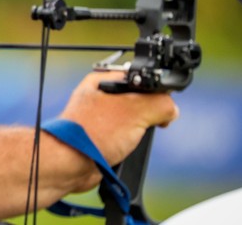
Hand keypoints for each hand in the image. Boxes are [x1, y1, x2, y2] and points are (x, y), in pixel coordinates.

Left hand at [57, 71, 178, 187]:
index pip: (142, 78)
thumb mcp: (135, 110)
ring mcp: (102, 117)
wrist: (70, 163)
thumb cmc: (93, 133)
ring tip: (132, 138)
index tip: (163, 106)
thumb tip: (171, 109)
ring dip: (141, 132)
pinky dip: (132, 143)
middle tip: (147, 124)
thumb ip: (160, 103)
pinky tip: (126, 148)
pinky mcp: (103, 136)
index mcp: (104, 80)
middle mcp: (101, 96)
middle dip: (150, 114)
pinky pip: (128, 136)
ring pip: (136, 120)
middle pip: (141, 100)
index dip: (157, 91)